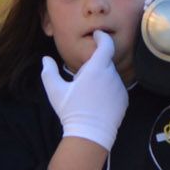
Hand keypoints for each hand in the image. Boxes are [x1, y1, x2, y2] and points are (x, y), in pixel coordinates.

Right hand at [40, 29, 129, 149]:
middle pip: (106, 62)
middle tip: (83, 76)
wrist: (90, 134)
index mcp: (96, 69)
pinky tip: (98, 101)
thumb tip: (46, 59)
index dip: (102, 37)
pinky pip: (116, 88)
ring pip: (111, 75)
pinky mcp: (124, 99)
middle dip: (96, 64)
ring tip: (89, 92)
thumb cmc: (71, 111)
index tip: (97, 35)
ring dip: (102, 77)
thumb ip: (49, 72)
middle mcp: (111, 75)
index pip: (106, 45)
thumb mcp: (55, 91)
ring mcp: (120, 88)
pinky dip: (108, 89)